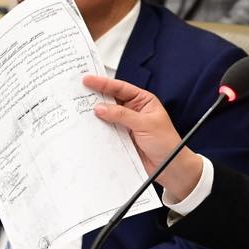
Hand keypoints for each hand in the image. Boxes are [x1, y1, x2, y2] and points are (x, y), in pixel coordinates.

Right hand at [84, 74, 202, 199]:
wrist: (170, 167)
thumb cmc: (167, 143)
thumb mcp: (145, 124)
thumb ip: (122, 115)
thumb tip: (101, 108)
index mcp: (143, 101)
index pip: (120, 88)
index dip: (103, 84)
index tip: (88, 80)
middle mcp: (133, 111)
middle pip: (110, 101)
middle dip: (95, 97)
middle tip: (78, 93)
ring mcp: (126, 125)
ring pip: (106, 117)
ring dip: (94, 115)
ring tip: (78, 110)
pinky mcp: (121, 139)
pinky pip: (106, 132)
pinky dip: (97, 130)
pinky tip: (88, 128)